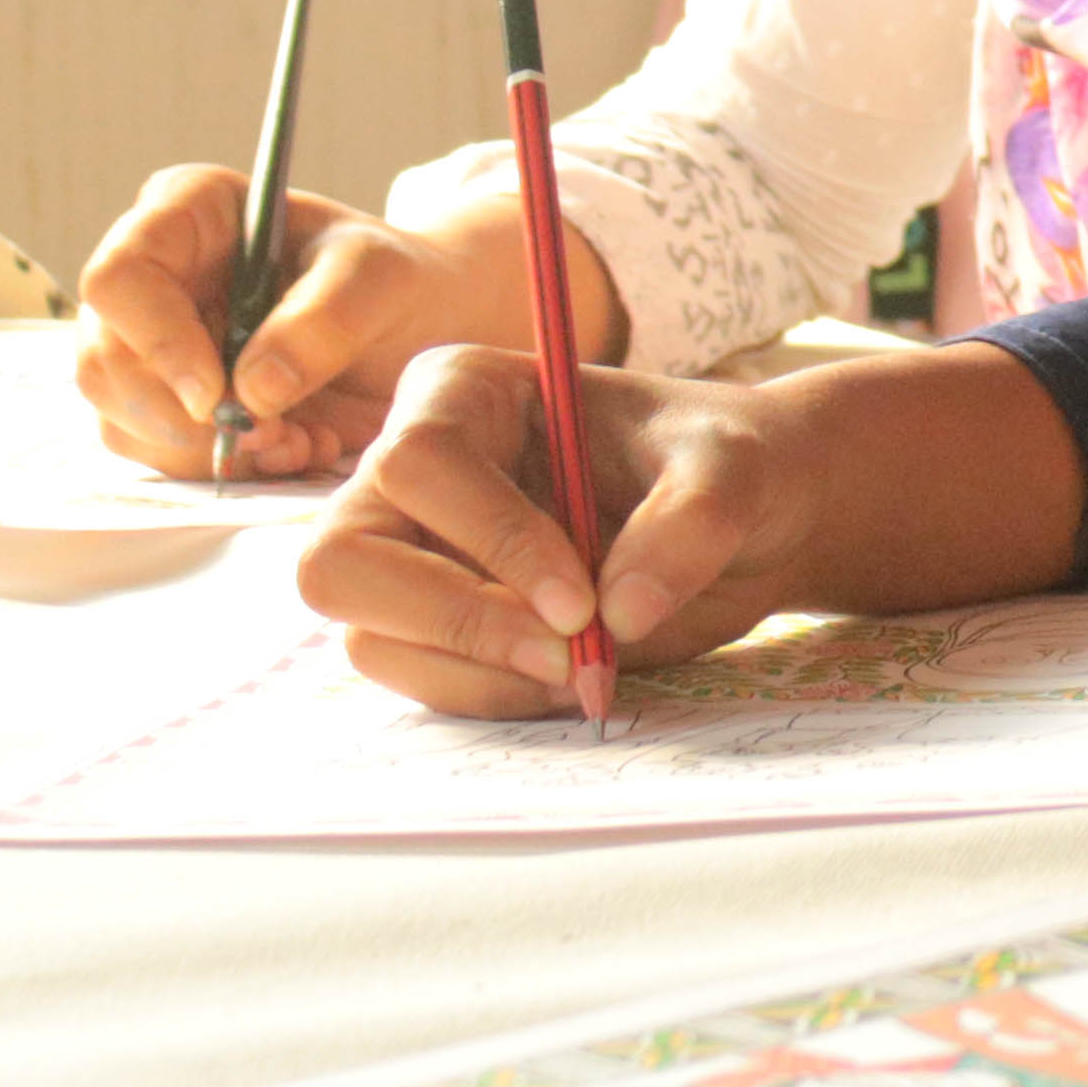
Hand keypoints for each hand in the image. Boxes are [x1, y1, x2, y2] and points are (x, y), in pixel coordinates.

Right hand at [75, 167, 492, 479]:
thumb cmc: (393, 282)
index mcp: (186, 211)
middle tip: (274, 435)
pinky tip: (296, 446)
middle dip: (185, 418)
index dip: (154, 343)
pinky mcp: (163, 399)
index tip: (216, 397)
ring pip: (122, 416)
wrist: (417, 329)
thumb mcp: (380, 282)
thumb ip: (323, 323)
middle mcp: (150, 274)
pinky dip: (226, 467)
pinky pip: (160, 452)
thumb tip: (250, 392)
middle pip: (106, 361)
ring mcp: (146, 341)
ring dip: (208, 451)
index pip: (119, 278)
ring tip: (300, 439)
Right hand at [294, 351, 832, 715]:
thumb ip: (690, 523)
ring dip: (475, 671)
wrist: (746, 523)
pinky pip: (413, 676)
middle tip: (567, 656)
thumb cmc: (723, 465)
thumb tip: (619, 614)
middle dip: (452, 620)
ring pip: (367, 634)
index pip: (419, 462)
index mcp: (462, 391)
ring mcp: (407, 554)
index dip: (491, 539)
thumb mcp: (734, 469)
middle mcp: (408, 472)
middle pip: (341, 559)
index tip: (581, 602)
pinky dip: (487, 695)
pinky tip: (569, 680)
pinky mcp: (428, 623)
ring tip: (586, 669)